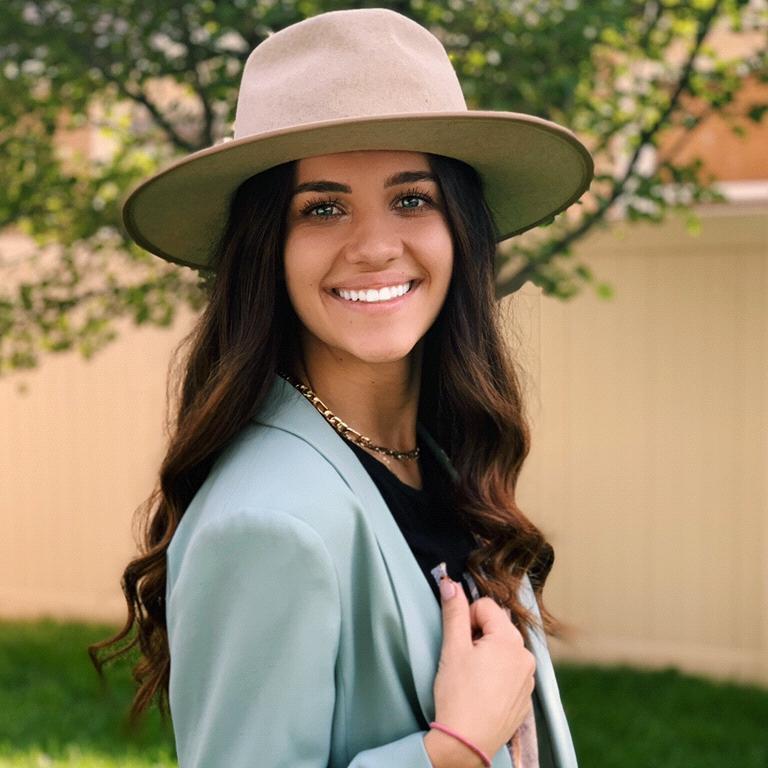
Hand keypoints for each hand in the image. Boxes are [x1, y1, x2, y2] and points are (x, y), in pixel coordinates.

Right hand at [424, 577, 535, 765]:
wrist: (466, 744)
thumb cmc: (458, 695)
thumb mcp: (453, 648)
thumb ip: (454, 611)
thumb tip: (450, 583)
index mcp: (509, 640)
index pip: (486, 606)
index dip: (467, 618)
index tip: (459, 640)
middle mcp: (525, 656)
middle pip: (497, 627)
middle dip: (478, 635)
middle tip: (463, 658)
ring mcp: (528, 678)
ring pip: (503, 649)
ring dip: (487, 654)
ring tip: (471, 676)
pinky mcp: (525, 697)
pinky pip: (510, 672)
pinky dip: (495, 674)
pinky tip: (481, 690)